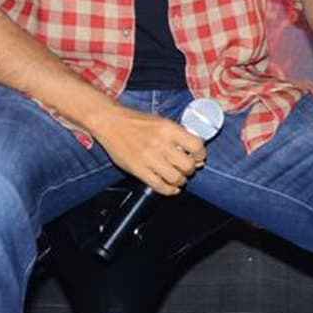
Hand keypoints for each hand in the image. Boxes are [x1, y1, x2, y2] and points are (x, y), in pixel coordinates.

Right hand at [90, 105, 207, 195]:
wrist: (111, 123)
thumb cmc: (138, 122)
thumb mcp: (163, 122)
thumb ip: (179, 136)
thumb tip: (196, 154)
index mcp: (169, 129)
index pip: (196, 146)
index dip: (201, 155)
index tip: (199, 157)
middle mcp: (160, 144)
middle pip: (187, 165)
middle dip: (191, 169)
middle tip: (188, 168)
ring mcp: (148, 158)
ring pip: (175, 177)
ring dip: (181, 180)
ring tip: (179, 178)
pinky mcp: (137, 170)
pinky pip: (158, 185)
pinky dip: (169, 190)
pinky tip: (171, 188)